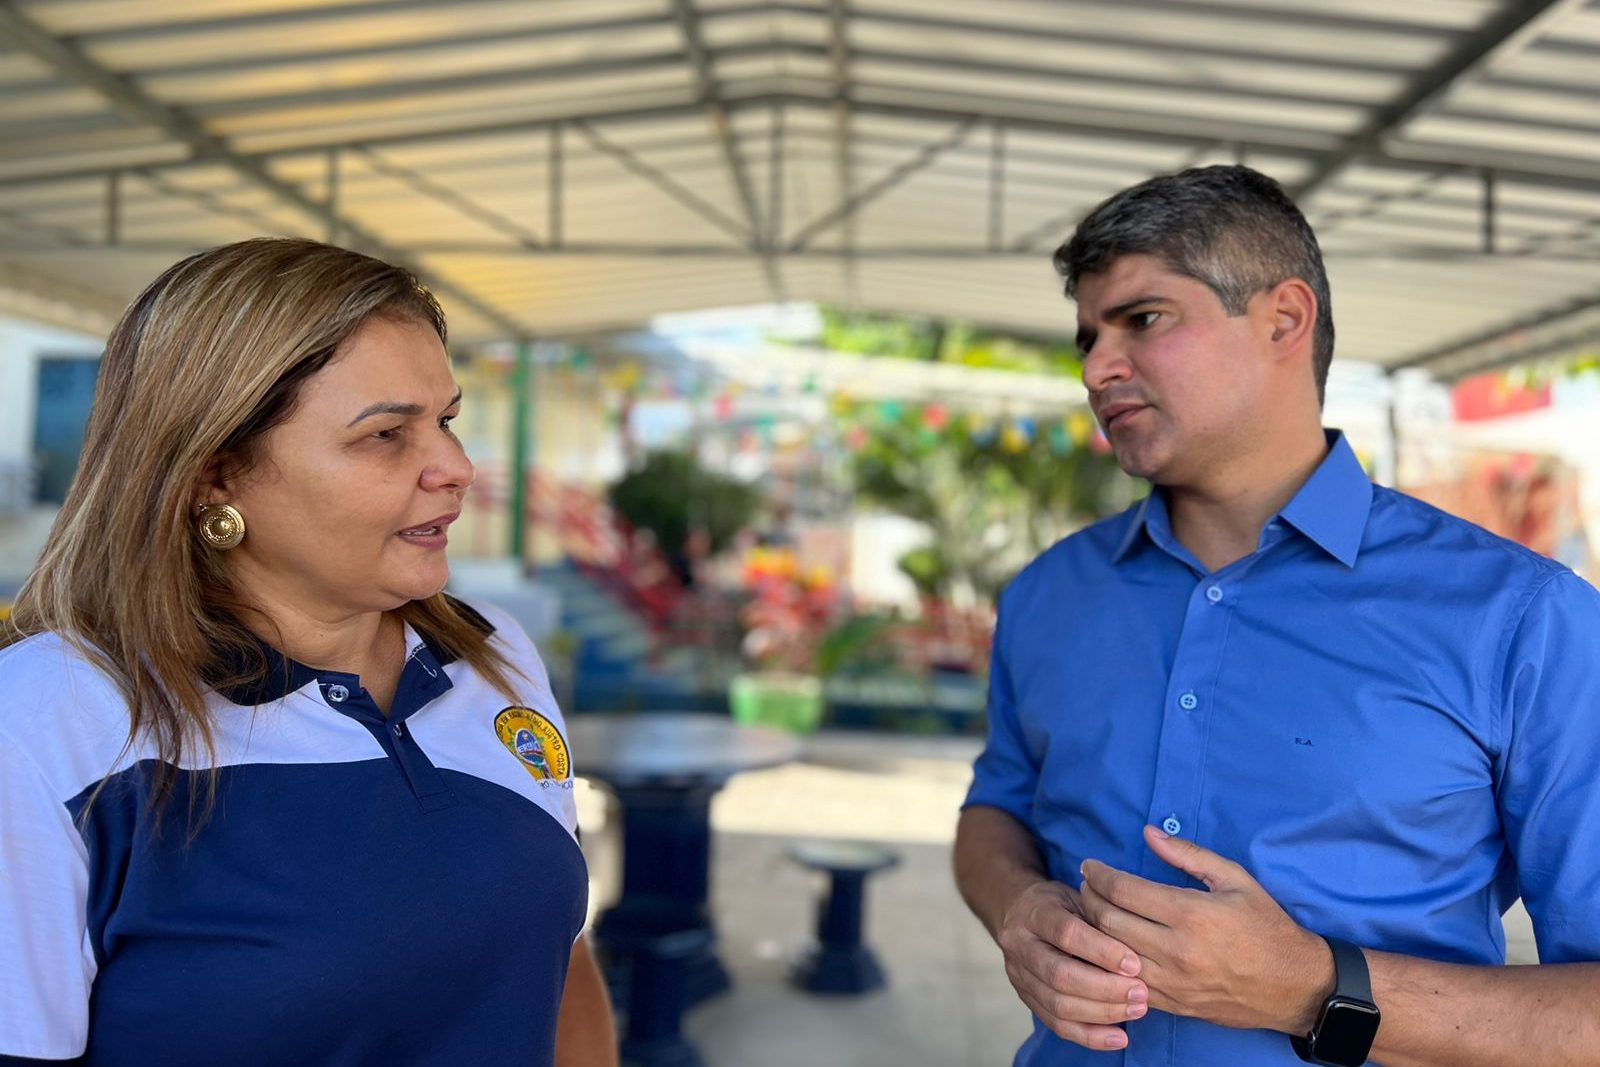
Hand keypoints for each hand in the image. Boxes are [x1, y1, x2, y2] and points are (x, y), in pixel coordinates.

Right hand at [996, 878, 1149, 1051]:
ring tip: (1137, 1010)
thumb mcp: (1079, 898)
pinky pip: (1057, 1025)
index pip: (1066, 934)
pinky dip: (1090, 1036)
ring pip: (1058, 1005)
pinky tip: (1119, 1037)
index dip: (1102, 951)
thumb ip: (1101, 921)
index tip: (1135, 965)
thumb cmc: (1063, 906)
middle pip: (1060, 975)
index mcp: (1033, 913)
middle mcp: (1018, 945)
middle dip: (1105, 989)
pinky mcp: (1026, 999)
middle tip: (1141, 993)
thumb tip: (1135, 957)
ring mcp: (1018, 975)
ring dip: (1102, 1013)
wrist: (1023, 913)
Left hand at [1077, 825, 1332, 1034]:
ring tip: (1090, 913)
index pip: (1122, 890)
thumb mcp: (1235, 879)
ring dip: (1091, 932)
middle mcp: (1175, 949)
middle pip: (1107, 921)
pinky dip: (1107, 965)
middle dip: (1088, 899)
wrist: (1293, 987)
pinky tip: (1104, 948)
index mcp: (1190, 913)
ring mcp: (1171, 982)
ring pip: (1109, 955)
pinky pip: (1123, 985)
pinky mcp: (1172, 1004)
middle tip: (1085, 886)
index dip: (1097, 874)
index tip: (1089, 866)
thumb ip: (1188, 855)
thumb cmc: (1265, 927)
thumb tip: (1148, 832)